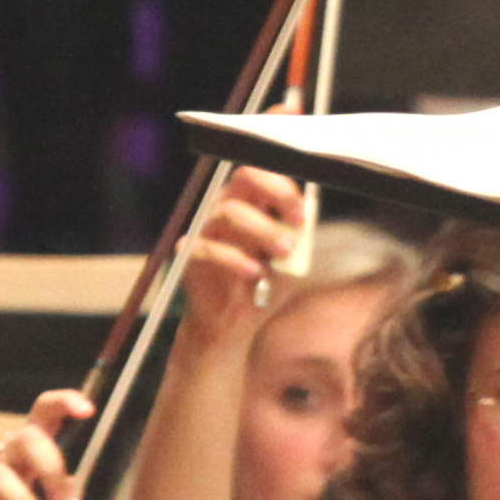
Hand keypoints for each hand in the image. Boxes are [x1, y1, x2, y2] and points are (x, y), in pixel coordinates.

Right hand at [174, 165, 315, 342]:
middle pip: (244, 178)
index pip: (263, 176)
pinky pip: (209, 248)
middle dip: (275, 194)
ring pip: (230, 213)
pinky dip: (236, 260)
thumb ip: (300, 240)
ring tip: (283, 254)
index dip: (285, 189)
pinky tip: (255, 273)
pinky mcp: (190, 255)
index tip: (302, 217)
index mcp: (249, 204)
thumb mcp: (291, 263)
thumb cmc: (263, 286)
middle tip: (297, 226)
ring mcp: (205, 229)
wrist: (233, 323)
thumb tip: (309, 217)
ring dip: (263, 231)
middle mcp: (225, 209)